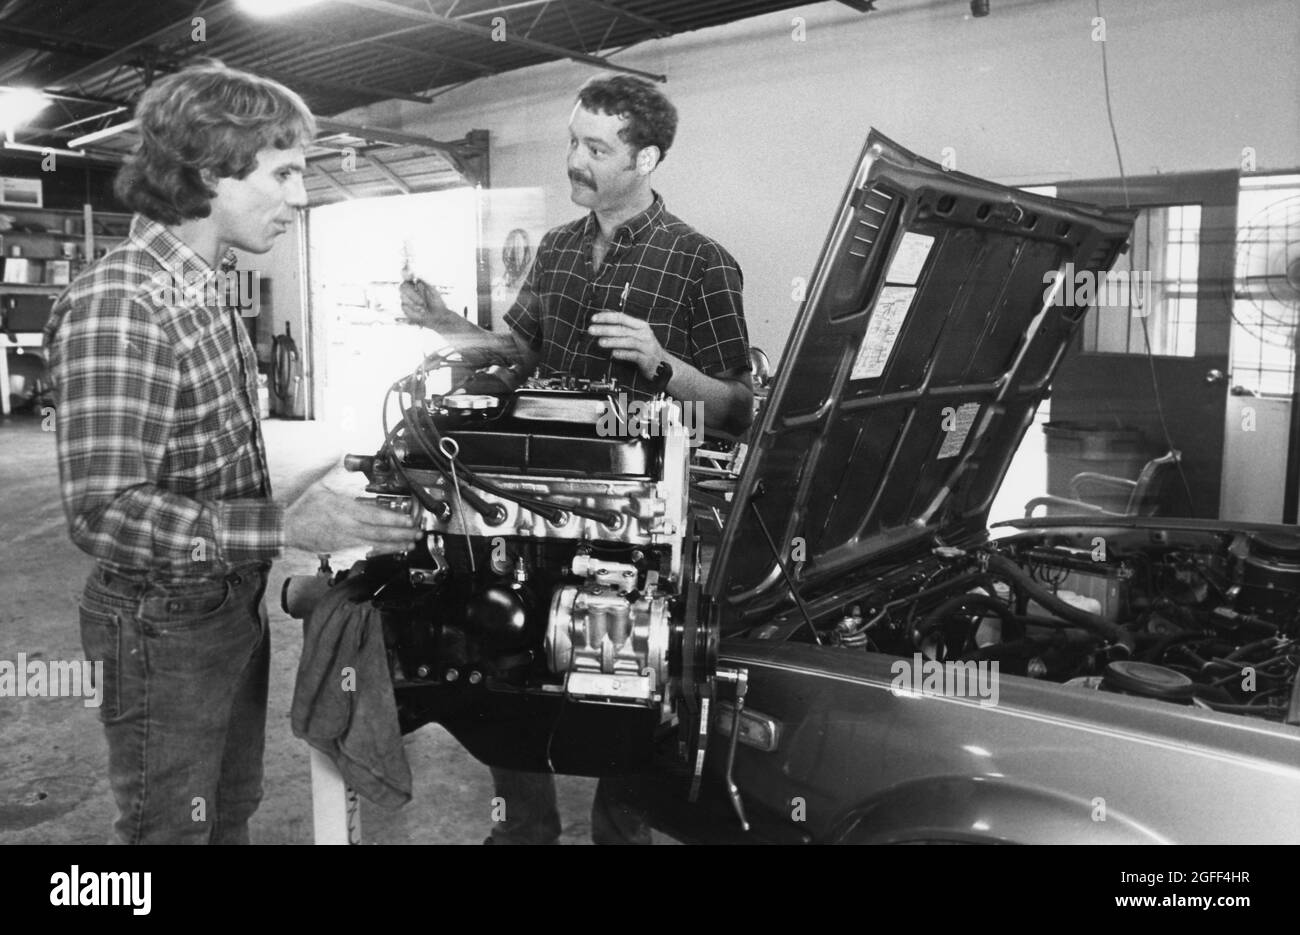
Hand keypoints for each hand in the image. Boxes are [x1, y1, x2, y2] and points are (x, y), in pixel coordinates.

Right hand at [284, 467, 420, 554]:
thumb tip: (341, 455)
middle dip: (401, 533)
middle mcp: (348, 526)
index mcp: (344, 509)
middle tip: (417, 531)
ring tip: (411, 542)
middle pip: (379, 532)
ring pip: (375, 543)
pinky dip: (382, 549)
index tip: (408, 518)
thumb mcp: (319, 485)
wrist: (287, 529)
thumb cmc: (303, 508)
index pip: (374, 515)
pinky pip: (367, 548)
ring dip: (395, 543)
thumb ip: (334, 470)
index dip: (394, 518)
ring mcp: (347, 539)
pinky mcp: (344, 547)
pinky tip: (393, 549)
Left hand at [589, 311, 663, 378]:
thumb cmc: (645, 349)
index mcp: (640, 325)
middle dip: (605, 329)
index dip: (607, 317)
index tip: (593, 319)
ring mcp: (646, 346)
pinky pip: (634, 355)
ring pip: (628, 341)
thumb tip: (601, 325)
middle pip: (623, 329)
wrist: (663, 365)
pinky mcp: (647, 359)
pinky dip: (623, 354)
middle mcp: (644, 334)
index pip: (621, 317)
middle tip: (591, 330)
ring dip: (613, 341)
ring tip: (600, 342)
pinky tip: (613, 354)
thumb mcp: (636, 336)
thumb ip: (622, 330)